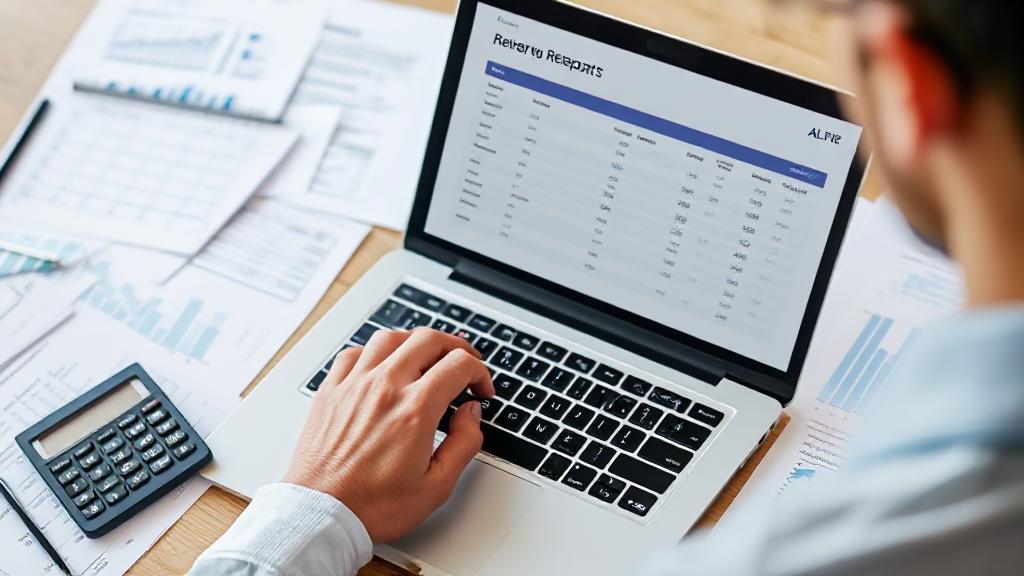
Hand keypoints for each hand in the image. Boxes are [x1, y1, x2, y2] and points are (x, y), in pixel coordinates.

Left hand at [283, 327, 493, 542]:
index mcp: (415, 410)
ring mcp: (354, 385)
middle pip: (428, 340)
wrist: (321, 515)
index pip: (458, 365)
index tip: (480, 389)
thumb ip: (463, 444)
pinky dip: (374, 352)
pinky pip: (354, 353)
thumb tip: (470, 414)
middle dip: (455, 347)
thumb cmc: (373, 507)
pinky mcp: (330, 392)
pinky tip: (382, 366)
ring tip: (426, 355)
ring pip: (390, 337)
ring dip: (415, 342)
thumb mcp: (436, 486)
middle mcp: (384, 388)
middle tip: (464, 362)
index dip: (479, 373)